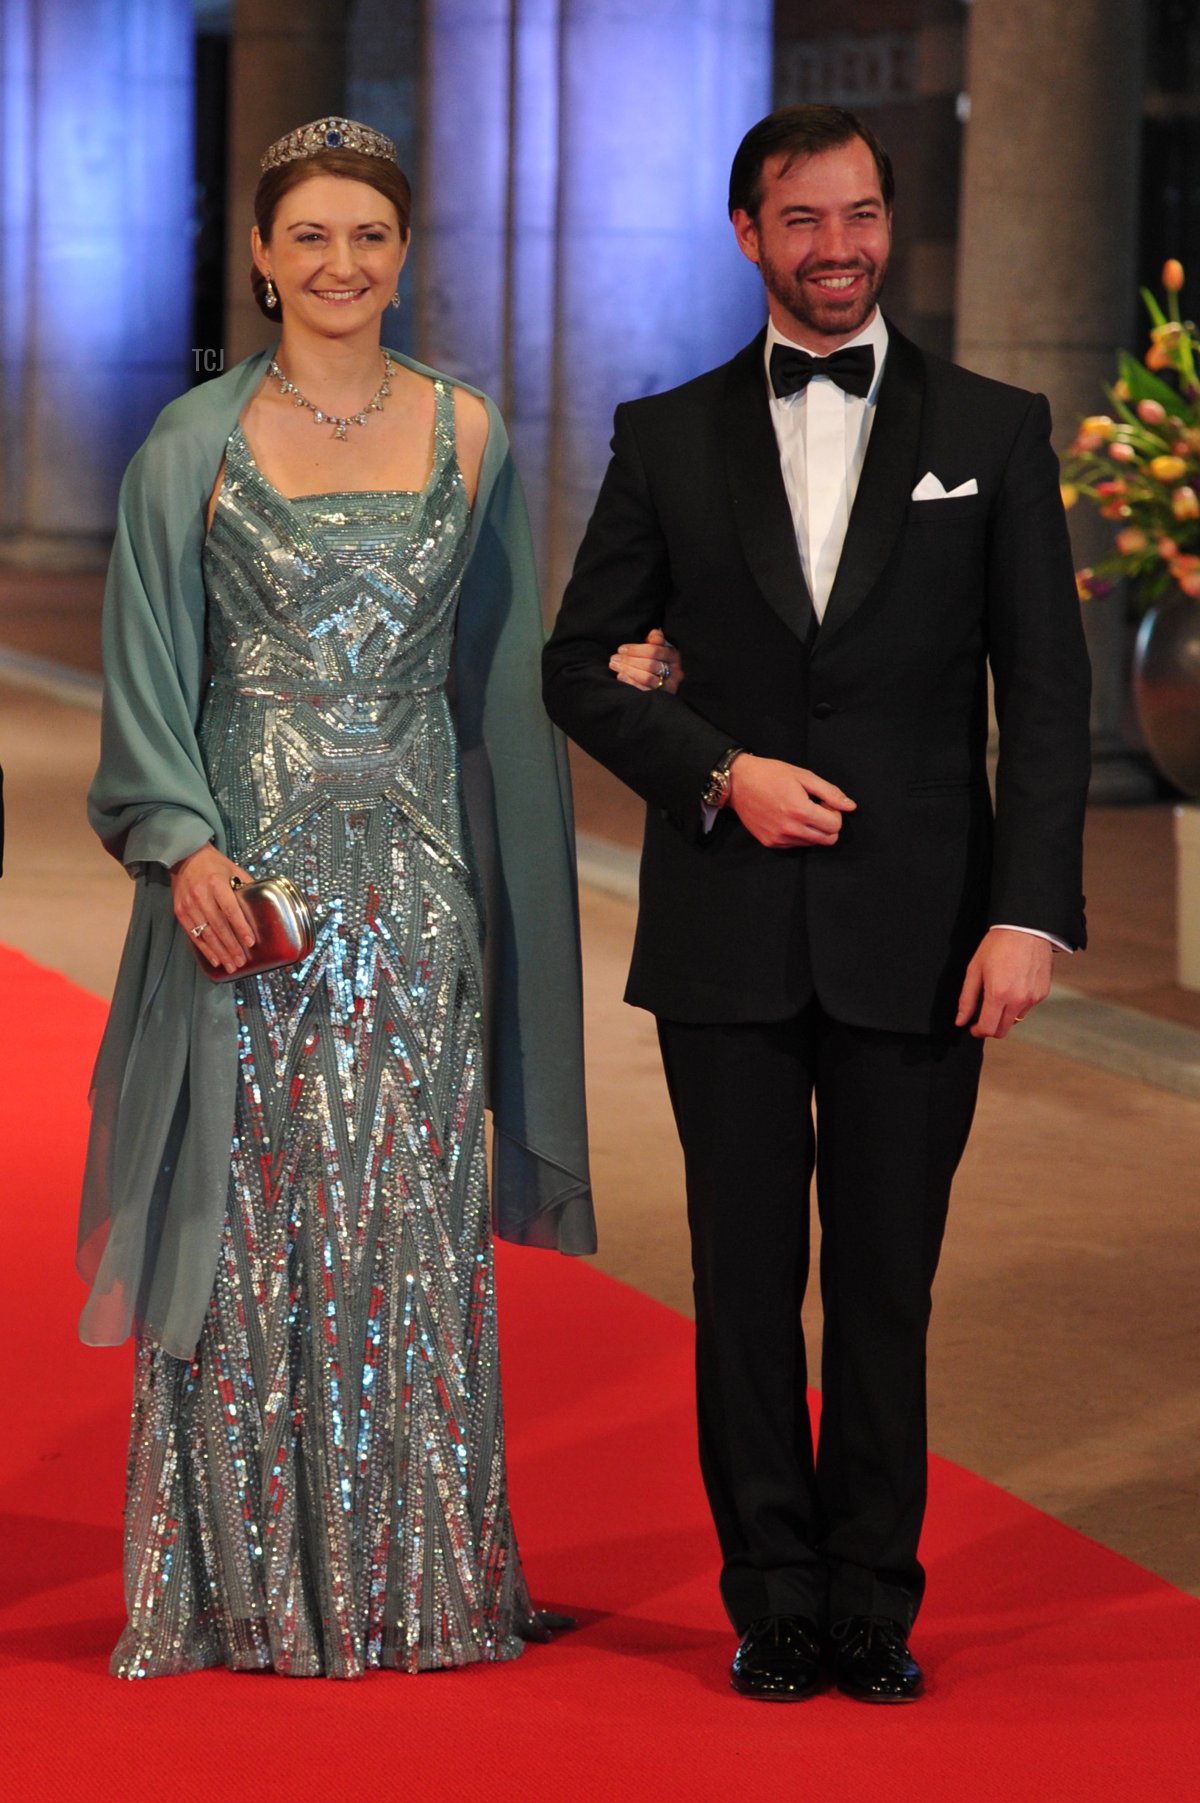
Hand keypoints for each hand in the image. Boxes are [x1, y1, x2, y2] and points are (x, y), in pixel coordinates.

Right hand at [171, 843, 257, 974]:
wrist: (185, 857)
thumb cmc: (214, 864)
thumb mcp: (233, 869)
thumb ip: (247, 886)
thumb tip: (263, 904)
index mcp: (216, 883)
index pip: (231, 910)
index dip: (241, 928)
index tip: (250, 942)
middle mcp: (201, 895)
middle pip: (218, 926)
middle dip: (231, 946)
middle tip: (241, 961)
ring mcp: (188, 905)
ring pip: (206, 934)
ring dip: (220, 952)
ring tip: (231, 965)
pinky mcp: (180, 912)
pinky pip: (193, 935)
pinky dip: (205, 949)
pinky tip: (215, 959)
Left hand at [608, 627, 683, 693]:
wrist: (661, 680)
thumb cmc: (655, 660)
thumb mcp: (656, 647)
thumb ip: (655, 639)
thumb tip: (654, 635)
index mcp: (674, 656)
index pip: (655, 651)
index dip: (636, 650)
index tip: (621, 649)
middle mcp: (675, 672)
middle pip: (651, 665)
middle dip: (630, 660)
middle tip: (614, 658)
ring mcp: (669, 686)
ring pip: (648, 678)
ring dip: (628, 671)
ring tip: (615, 666)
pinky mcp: (661, 697)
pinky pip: (644, 690)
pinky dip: (631, 682)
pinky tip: (620, 676)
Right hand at [727, 754, 855, 847]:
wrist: (737, 782)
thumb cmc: (770, 774)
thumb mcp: (803, 776)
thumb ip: (829, 792)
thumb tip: (850, 806)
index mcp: (800, 811)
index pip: (835, 825)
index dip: (835, 812)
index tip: (823, 801)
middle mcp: (790, 829)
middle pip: (828, 839)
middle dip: (828, 824)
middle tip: (815, 808)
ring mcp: (779, 838)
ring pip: (812, 843)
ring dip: (813, 829)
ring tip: (799, 811)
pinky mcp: (770, 842)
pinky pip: (795, 844)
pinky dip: (798, 834)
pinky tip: (787, 817)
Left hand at [955, 928, 1053, 1038]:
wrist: (1026, 928)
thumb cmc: (998, 945)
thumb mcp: (975, 969)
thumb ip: (967, 999)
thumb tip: (961, 1020)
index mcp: (999, 995)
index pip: (988, 1029)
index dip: (977, 1031)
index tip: (973, 1027)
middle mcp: (1018, 1000)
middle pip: (1003, 1030)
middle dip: (990, 1027)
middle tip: (983, 1015)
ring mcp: (1033, 998)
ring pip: (1015, 1019)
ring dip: (1005, 1015)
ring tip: (1000, 993)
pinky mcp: (1042, 993)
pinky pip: (1027, 1007)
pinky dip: (1018, 1003)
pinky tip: (1014, 985)